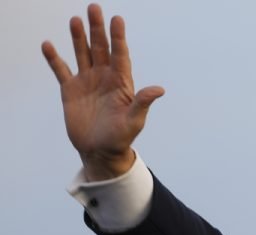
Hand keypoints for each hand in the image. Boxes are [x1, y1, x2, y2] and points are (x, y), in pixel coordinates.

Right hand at [42, 3, 163, 180]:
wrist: (101, 151)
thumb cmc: (121, 137)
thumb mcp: (134, 121)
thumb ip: (143, 103)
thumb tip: (159, 89)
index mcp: (121, 82)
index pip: (120, 54)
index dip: (118, 37)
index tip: (117, 19)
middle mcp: (104, 78)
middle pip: (100, 48)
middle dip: (97, 29)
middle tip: (94, 7)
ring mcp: (87, 82)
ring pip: (82, 54)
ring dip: (78, 37)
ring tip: (75, 20)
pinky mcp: (70, 90)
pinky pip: (61, 70)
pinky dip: (54, 59)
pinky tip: (48, 45)